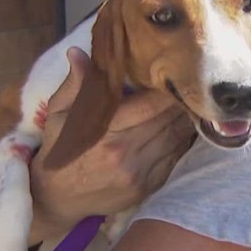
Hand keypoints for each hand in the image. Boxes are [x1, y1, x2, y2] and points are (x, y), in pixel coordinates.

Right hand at [29, 47, 194, 239]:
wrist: (58, 197)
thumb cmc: (60, 149)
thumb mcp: (59, 114)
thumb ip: (75, 84)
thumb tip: (78, 53)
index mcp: (103, 131)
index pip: (149, 104)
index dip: (166, 89)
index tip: (174, 75)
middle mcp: (124, 152)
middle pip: (167, 120)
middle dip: (180, 102)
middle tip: (190, 86)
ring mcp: (138, 173)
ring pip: (176, 139)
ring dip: (185, 120)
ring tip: (192, 103)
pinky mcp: (147, 187)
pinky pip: (174, 159)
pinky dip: (182, 142)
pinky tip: (184, 128)